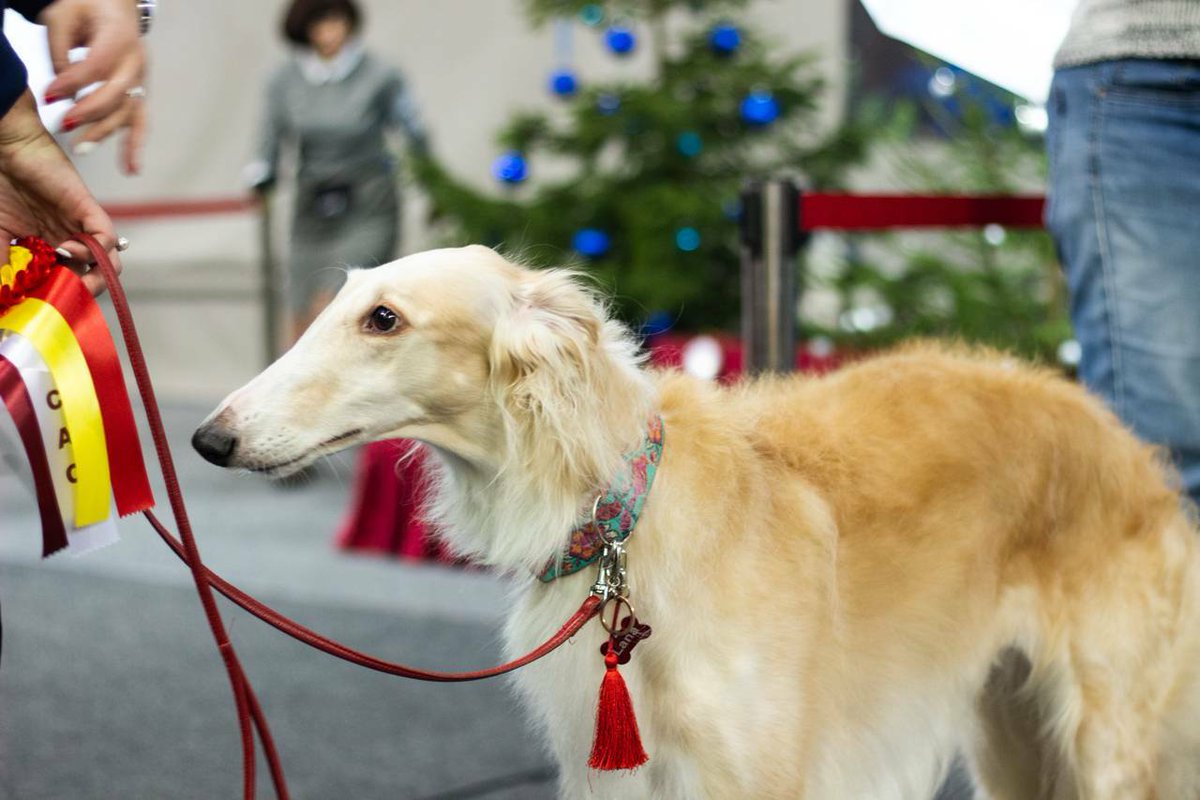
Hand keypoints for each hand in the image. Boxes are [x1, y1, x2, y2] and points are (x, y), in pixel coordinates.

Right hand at [0, 92, 121, 294]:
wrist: (5, 148)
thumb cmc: (0, 186)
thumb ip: (2, 264)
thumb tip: (4, 295)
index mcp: (51, 248)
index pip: (70, 282)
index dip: (64, 297)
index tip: (47, 307)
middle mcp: (71, 240)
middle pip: (95, 278)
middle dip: (83, 293)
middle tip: (63, 298)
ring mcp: (81, 226)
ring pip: (108, 263)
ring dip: (94, 277)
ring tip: (69, 278)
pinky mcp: (87, 209)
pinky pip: (106, 237)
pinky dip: (94, 250)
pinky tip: (68, 249)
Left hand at [38, 0, 146, 174]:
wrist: (115, 5)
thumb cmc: (87, 7)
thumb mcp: (63, 16)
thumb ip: (60, 51)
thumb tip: (61, 91)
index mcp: (120, 36)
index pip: (97, 66)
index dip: (73, 82)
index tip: (49, 95)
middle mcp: (136, 61)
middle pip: (117, 94)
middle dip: (89, 112)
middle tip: (64, 124)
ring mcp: (140, 80)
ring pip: (127, 112)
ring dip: (104, 132)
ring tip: (80, 148)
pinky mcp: (138, 93)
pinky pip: (140, 123)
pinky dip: (135, 147)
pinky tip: (131, 169)